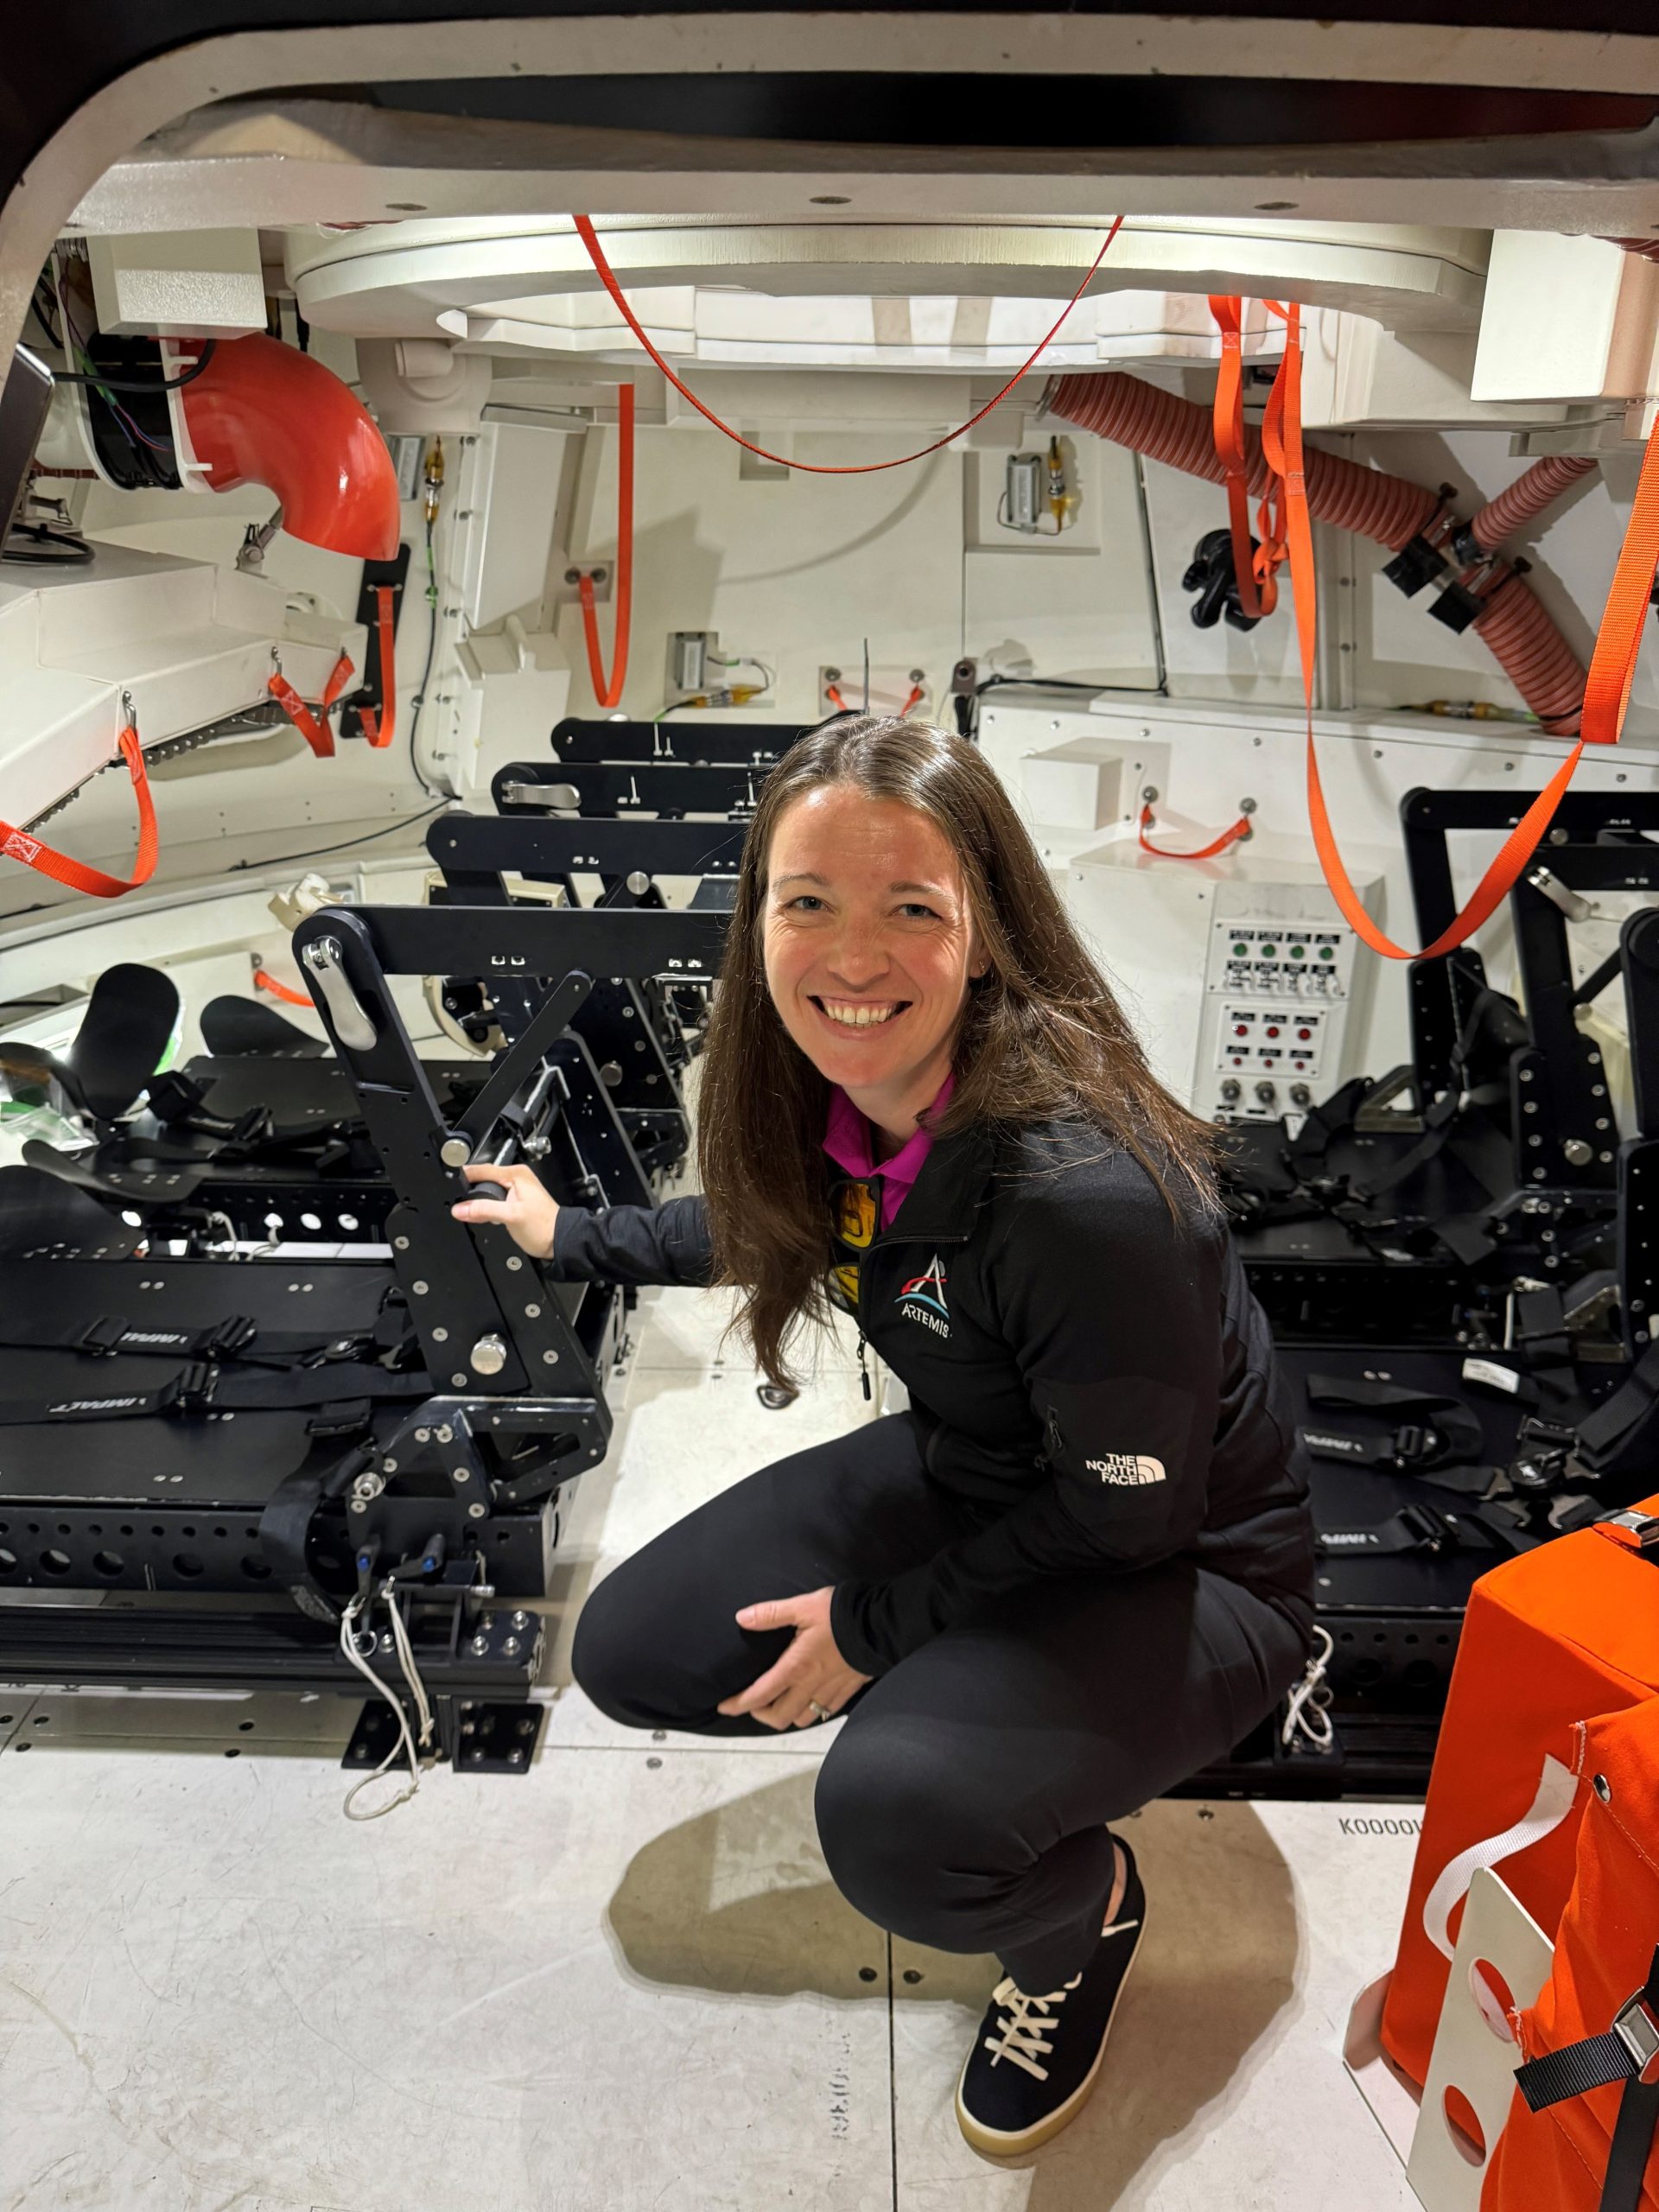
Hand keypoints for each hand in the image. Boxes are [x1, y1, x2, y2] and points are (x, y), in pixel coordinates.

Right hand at [450, 1160, 559, 1258]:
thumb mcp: (510, 1216)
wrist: (558, 1241)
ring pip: (487, 1191)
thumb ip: (484, 1210)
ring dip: (477, 1201)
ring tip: (467, 1210)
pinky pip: (492, 1200)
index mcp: (516, 1174)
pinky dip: (485, 1207)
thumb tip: (460, 1208)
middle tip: (456, 1202)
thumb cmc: (543, 1227)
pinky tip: (480, 1215)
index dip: (465, 1177)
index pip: (482, 1169)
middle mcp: (516, 1178)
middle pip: (482, 1179)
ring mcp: (515, 1189)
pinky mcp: (514, 1201)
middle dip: (469, 1191)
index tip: (449, 1184)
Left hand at [717, 1586, 871, 1730]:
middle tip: (752, 1703)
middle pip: (779, 1717)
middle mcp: (810, 1686)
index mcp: (795, 1667)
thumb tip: (742, 1618)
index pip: (760, 1695)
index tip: (724, 1707)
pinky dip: (811, 1712)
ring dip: (786, 1715)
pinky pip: (824, 1713)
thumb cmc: (840, 1614)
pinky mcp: (847, 1692)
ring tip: (780, 1701)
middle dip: (760, 1714)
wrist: (881, 1625)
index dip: (738, 1704)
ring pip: (802, 1719)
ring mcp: (830, 1692)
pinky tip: (809, 1699)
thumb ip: (771, 1614)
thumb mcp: (802, 1606)